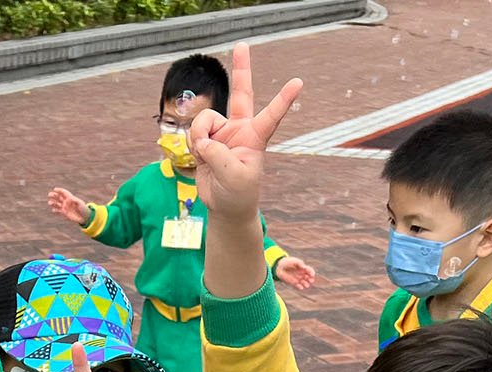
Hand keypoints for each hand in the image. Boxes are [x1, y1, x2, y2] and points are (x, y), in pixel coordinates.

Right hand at [47, 186, 91, 226]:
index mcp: (70, 198)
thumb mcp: (80, 203)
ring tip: (50, 203)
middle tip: (49, 195)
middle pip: (58, 197)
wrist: (84, 217)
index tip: (54, 189)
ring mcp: (65, 207)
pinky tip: (53, 210)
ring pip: (57, 204)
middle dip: (54, 195)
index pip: (63, 192)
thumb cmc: (83, 208)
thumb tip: (70, 198)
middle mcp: (66, 202)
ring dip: (53, 203)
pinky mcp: (64, 213)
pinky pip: (58, 211)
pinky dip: (55, 210)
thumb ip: (75, 200)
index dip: (59, 190)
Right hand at [188, 42, 302, 222]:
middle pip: (241, 92)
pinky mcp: (206, 139)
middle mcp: (240, 129)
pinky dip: (192, 145)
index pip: (272, 115)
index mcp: (255, 138)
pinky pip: (193, 132)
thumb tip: (203, 140)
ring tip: (205, 154)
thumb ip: (219, 156)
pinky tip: (200, 156)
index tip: (298, 82)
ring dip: (199, 136)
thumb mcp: (234, 178)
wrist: (224, 206)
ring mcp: (222, 132)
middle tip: (243, 44)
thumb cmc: (238, 194)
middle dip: (241, 68)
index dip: (284, 99)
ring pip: (204, 119)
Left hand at [274, 254, 316, 290]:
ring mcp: (298, 278)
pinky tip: (301, 287)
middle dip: (310, 279)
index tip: (312, 275)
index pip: (310, 271)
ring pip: (304, 283)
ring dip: (306, 284)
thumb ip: (300, 264)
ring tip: (306, 285)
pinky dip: (300, 287)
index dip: (312, 273)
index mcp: (303, 268)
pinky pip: (298, 286)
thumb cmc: (287, 262)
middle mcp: (302, 274)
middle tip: (311, 280)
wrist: (279, 267)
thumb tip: (304, 267)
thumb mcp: (294, 261)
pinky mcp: (294, 283)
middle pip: (309, 278)